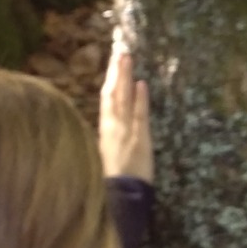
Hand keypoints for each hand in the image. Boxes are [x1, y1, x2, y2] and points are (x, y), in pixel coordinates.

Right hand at [98, 46, 153, 181]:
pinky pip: (139, 115)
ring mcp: (125, 131)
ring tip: (126, 57)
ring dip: (125, 77)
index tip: (112, 64)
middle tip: (119, 51)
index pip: (106, 100)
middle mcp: (112, 127)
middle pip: (112, 94)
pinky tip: (142, 83)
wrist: (120, 197)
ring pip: (123, 99)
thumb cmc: (115, 180)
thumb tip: (111, 123)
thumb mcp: (107, 154)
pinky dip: (140, 99)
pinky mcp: (139, 138)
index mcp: (104, 130)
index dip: (109, 81)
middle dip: (115, 72)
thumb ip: (110, 137)